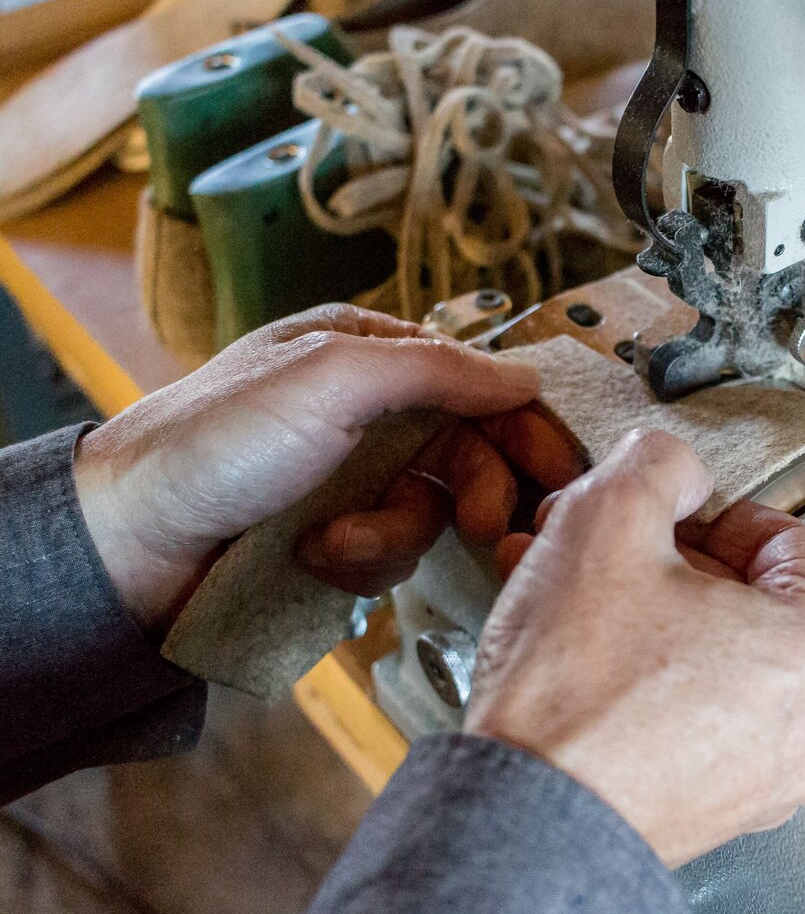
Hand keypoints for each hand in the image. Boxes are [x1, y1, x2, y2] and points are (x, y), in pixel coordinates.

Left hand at [74, 305, 580, 636]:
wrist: (131, 540)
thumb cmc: (216, 439)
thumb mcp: (331, 379)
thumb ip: (436, 370)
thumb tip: (525, 376)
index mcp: (367, 353)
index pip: (475, 382)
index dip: (524, 424)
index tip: (563, 469)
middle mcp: (368, 410)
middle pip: (468, 448)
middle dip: (476, 490)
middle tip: (488, 527)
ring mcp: (355, 475)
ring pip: (432, 508)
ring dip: (395, 533)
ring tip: (341, 541)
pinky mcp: (341, 532)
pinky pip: (393, 550)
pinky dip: (363, 559)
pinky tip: (318, 557)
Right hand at [466, 429, 804, 868]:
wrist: (526, 812)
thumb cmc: (577, 683)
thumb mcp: (608, 517)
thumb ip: (658, 461)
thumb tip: (676, 467)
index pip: (779, 537)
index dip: (699, 513)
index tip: (648, 521)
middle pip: (740, 595)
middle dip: (655, 560)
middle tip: (592, 550)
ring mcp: (774, 773)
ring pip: (709, 649)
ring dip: (636, 608)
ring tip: (565, 594)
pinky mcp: (722, 804)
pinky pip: (692, 707)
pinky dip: (641, 669)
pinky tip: (575, 650)